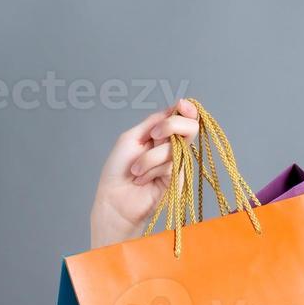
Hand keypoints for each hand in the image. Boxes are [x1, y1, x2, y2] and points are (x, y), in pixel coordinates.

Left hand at [89, 97, 199, 249]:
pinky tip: (142, 179)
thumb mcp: (132, 138)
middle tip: (154, 135)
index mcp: (160, 135)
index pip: (182, 117)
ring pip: (175, 146)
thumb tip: (175, 107)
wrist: (114, 199)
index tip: (182, 105)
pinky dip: (152, 169)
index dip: (186, 109)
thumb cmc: (118, 170)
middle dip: (171, 126)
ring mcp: (176, 163)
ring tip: (136, 170)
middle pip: (189, 127)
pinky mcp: (178, 179)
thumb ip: (154, 122)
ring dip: (150, 157)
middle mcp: (171, 147)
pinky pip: (171, 164)